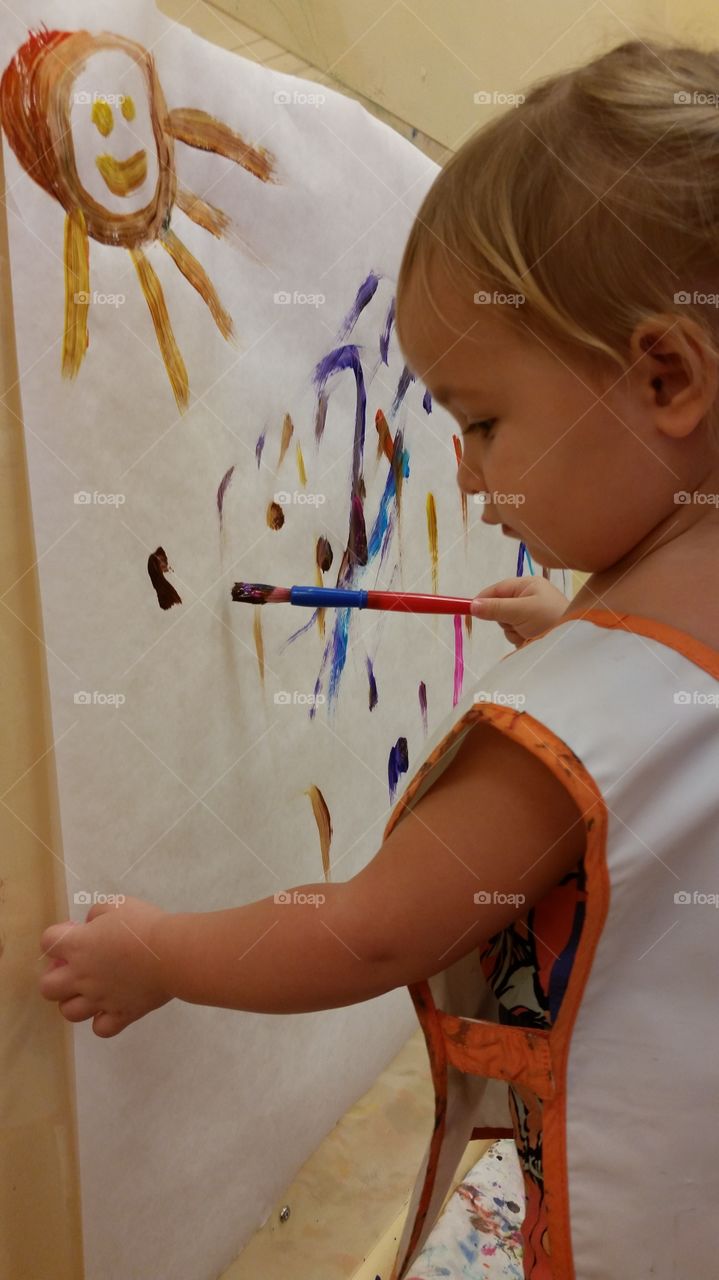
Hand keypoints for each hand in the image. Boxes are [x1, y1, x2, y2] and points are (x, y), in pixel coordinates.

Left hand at [39, 895, 172, 1037]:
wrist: (171, 953)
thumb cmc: (144, 925)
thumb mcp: (118, 904)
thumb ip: (97, 913)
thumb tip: (90, 924)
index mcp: (78, 946)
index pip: (47, 942)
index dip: (58, 937)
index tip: (78, 933)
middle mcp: (82, 976)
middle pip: (47, 987)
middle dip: (56, 976)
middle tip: (76, 967)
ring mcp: (99, 999)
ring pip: (68, 1012)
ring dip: (75, 1000)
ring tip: (90, 990)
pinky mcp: (120, 1014)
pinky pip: (100, 1029)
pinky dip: (103, 1020)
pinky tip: (112, 1007)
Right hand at [470, 576, 568, 645]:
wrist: (574, 641)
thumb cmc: (550, 619)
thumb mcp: (522, 611)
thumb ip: (496, 608)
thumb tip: (471, 605)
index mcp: (528, 585)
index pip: (498, 589)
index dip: (483, 599)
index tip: (470, 610)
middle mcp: (528, 598)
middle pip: (499, 607)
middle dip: (503, 619)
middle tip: (514, 623)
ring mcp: (530, 614)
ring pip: (505, 623)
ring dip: (512, 631)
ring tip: (528, 633)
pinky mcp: (532, 629)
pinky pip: (514, 633)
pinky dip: (519, 638)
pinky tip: (531, 639)